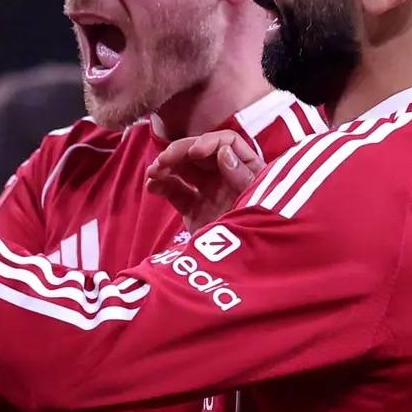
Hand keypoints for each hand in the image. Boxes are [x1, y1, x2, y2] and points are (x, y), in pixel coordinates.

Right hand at [146, 130, 262, 230]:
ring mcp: (209, 193)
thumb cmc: (260, 233)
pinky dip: (161, 186)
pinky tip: (152, 186)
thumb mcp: (255, 202)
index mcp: (247, 171)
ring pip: (184, 170)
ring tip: (152, 173)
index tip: (194, 152)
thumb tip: (223, 151)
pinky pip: (175, 192)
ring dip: (166, 166)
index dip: (209, 142)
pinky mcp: (194, 210)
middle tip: (162, 160)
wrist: (246, 269)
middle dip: (180, 152)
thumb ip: (241, 177)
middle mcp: (227, 178)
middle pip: (201, 154)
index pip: (228, 144)